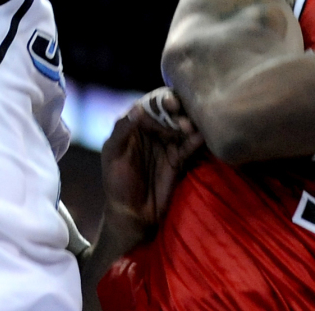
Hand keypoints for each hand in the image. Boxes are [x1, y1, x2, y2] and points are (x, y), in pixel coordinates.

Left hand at [99, 88, 203, 254]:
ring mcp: (168, 142)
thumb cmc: (116, 184)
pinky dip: (198, 138)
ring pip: (183, 124)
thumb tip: (138, 108)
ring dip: (190, 122)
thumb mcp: (113, 156)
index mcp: (135, 125)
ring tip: (190, 129)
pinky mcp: (180, 157)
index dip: (162, 99)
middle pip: (172, 110)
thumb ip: (122, 131)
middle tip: (183, 118)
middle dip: (180, 109)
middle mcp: (154, 129)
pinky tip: (201, 137)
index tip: (170, 104)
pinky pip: (191, 143)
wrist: (131, 215)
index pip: (151, 103)